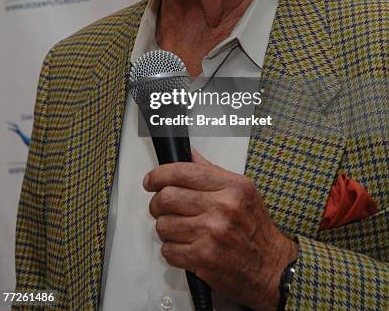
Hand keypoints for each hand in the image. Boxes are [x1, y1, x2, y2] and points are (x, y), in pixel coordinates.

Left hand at [143, 149, 297, 309]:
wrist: (272, 268)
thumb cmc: (256, 230)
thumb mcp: (242, 191)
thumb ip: (212, 171)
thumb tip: (189, 155)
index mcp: (231, 186)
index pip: (183, 171)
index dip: (159, 174)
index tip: (151, 180)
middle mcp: (222, 207)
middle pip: (167, 196)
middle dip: (157, 203)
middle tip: (160, 206)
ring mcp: (211, 233)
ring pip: (164, 224)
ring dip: (165, 228)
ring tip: (178, 229)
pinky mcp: (203, 258)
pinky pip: (168, 250)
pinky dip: (171, 250)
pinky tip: (184, 246)